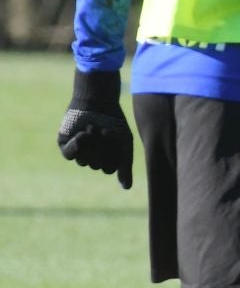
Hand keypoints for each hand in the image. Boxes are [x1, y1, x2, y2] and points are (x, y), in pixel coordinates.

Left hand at [57, 70, 133, 189]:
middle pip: (96, 165)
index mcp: (107, 157)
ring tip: (94, 128)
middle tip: (104, 130)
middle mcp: (92, 157)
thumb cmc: (114, 120)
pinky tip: (83, 135)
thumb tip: (126, 188)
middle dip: (102, 147)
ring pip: (84, 161)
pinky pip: (70, 155)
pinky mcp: (65, 145)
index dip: (113, 154)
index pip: (109, 168)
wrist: (98, 99)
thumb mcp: (125, 143)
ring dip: (91, 144)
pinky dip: (77, 146)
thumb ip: (125, 165)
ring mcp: (78, 152)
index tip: (115, 136)